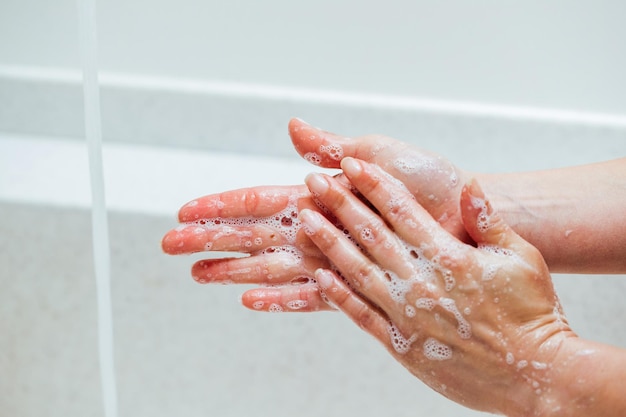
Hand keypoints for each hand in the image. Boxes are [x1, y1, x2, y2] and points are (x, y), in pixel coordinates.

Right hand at [162, 119, 469, 311]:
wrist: (466, 217)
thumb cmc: (427, 182)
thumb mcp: (376, 154)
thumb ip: (332, 147)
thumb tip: (293, 126)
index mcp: (320, 195)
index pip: (259, 202)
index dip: (221, 206)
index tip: (186, 209)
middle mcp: (319, 229)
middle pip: (254, 237)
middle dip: (211, 240)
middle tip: (171, 245)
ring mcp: (333, 257)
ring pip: (272, 267)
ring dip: (233, 270)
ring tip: (198, 274)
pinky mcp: (354, 283)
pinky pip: (312, 296)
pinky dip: (282, 299)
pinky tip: (251, 299)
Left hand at [298, 157, 573, 415]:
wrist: (536, 374)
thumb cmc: (532, 312)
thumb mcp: (521, 257)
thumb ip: (488, 220)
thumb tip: (469, 185)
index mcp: (450, 257)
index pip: (402, 211)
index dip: (373, 184)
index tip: (351, 164)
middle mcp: (422, 283)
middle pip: (371, 235)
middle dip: (339, 204)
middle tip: (314, 181)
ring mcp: (408, 314)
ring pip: (358, 271)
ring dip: (328, 243)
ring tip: (305, 220)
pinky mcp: (402, 344)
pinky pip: (362, 315)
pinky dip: (338, 294)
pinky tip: (319, 275)